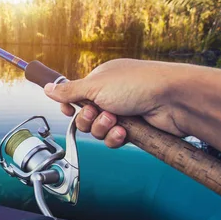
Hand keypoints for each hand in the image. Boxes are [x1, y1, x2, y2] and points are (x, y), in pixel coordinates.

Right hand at [44, 59, 185, 147]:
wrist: (173, 99)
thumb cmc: (137, 84)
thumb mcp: (95, 86)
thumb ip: (69, 91)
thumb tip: (47, 88)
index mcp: (101, 80)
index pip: (75, 96)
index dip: (70, 106)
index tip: (68, 111)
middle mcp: (111, 95)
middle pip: (84, 116)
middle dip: (88, 119)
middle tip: (99, 113)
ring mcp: (123, 112)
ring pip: (98, 130)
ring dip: (102, 128)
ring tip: (116, 121)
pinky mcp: (133, 129)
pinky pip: (113, 139)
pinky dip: (115, 138)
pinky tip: (125, 132)